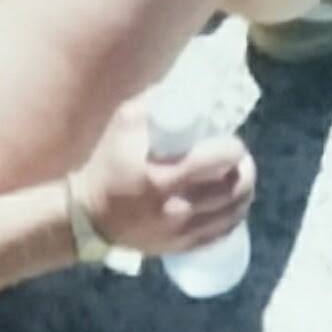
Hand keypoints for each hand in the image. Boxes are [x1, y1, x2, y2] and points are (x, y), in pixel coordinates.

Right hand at [73, 100, 254, 256]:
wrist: (87, 215)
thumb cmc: (106, 164)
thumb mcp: (123, 125)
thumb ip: (154, 104)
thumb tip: (185, 86)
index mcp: (163, 175)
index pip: (219, 160)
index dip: (232, 147)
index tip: (230, 140)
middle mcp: (177, 207)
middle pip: (234, 189)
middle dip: (244, 169)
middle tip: (238, 158)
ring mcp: (181, 231)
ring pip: (233, 213)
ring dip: (244, 193)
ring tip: (238, 178)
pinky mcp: (181, 246)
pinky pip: (222, 234)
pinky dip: (233, 217)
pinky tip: (231, 204)